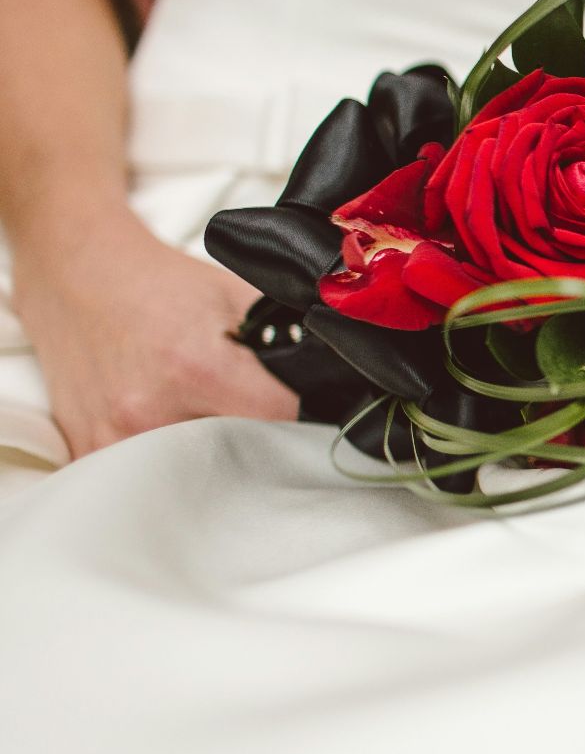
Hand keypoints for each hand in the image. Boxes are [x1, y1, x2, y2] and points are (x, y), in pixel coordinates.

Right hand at [11, 220, 297, 457]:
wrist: (77, 273)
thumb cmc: (162, 284)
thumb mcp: (238, 297)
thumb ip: (289, 339)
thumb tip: (339, 376)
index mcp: (198, 368)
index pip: (279, 423)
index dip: (305, 422)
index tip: (313, 418)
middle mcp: (150, 410)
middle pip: (237, 460)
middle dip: (261, 448)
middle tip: (268, 429)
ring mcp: (112, 436)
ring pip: (192, 477)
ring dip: (214, 462)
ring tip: (219, 431)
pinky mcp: (87, 449)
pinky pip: (143, 481)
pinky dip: (168, 468)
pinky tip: (179, 443)